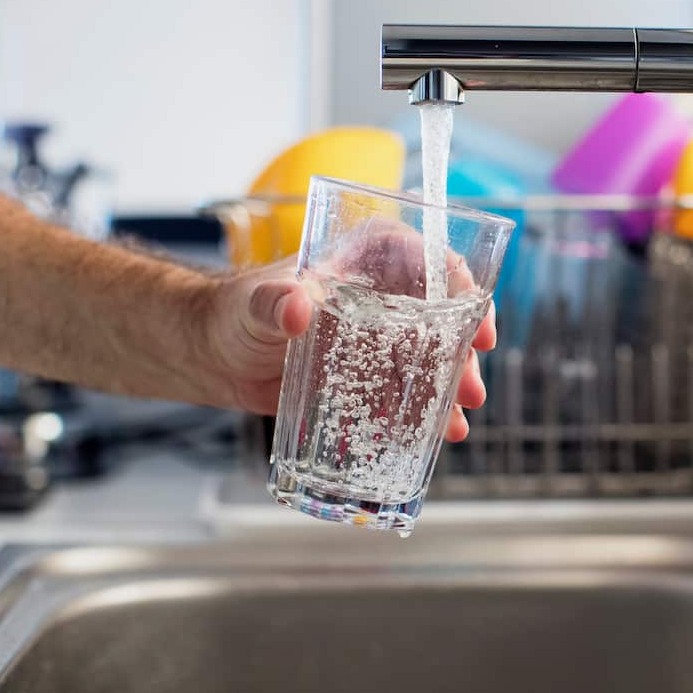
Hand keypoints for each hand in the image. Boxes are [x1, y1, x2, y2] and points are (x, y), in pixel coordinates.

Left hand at [200, 258, 495, 440]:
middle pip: (445, 317)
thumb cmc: (232, 312)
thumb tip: (296, 306)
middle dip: (464, 358)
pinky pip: (408, 390)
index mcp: (370, 256)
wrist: (215, 356)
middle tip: (471, 393)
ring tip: (454, 426)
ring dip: (450, 391)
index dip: (465, 294)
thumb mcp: (253, 304)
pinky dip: (422, 413)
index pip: (434, 262)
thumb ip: (273, 302)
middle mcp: (387, 292)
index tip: (478, 329)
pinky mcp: (372, 373)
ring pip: (433, 358)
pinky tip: (432, 435)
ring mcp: (383, 335)